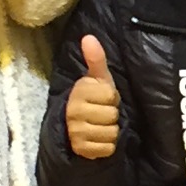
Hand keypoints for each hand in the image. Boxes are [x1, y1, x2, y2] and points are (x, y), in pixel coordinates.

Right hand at [65, 36, 120, 158]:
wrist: (75, 125)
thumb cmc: (92, 98)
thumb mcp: (97, 78)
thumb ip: (96, 58)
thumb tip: (89, 36)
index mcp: (79, 92)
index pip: (111, 96)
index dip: (111, 97)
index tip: (102, 97)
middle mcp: (74, 112)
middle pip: (112, 115)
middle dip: (111, 114)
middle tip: (101, 112)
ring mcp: (76, 132)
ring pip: (111, 132)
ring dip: (110, 130)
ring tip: (99, 124)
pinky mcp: (81, 149)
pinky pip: (107, 148)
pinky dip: (107, 145)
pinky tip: (98, 138)